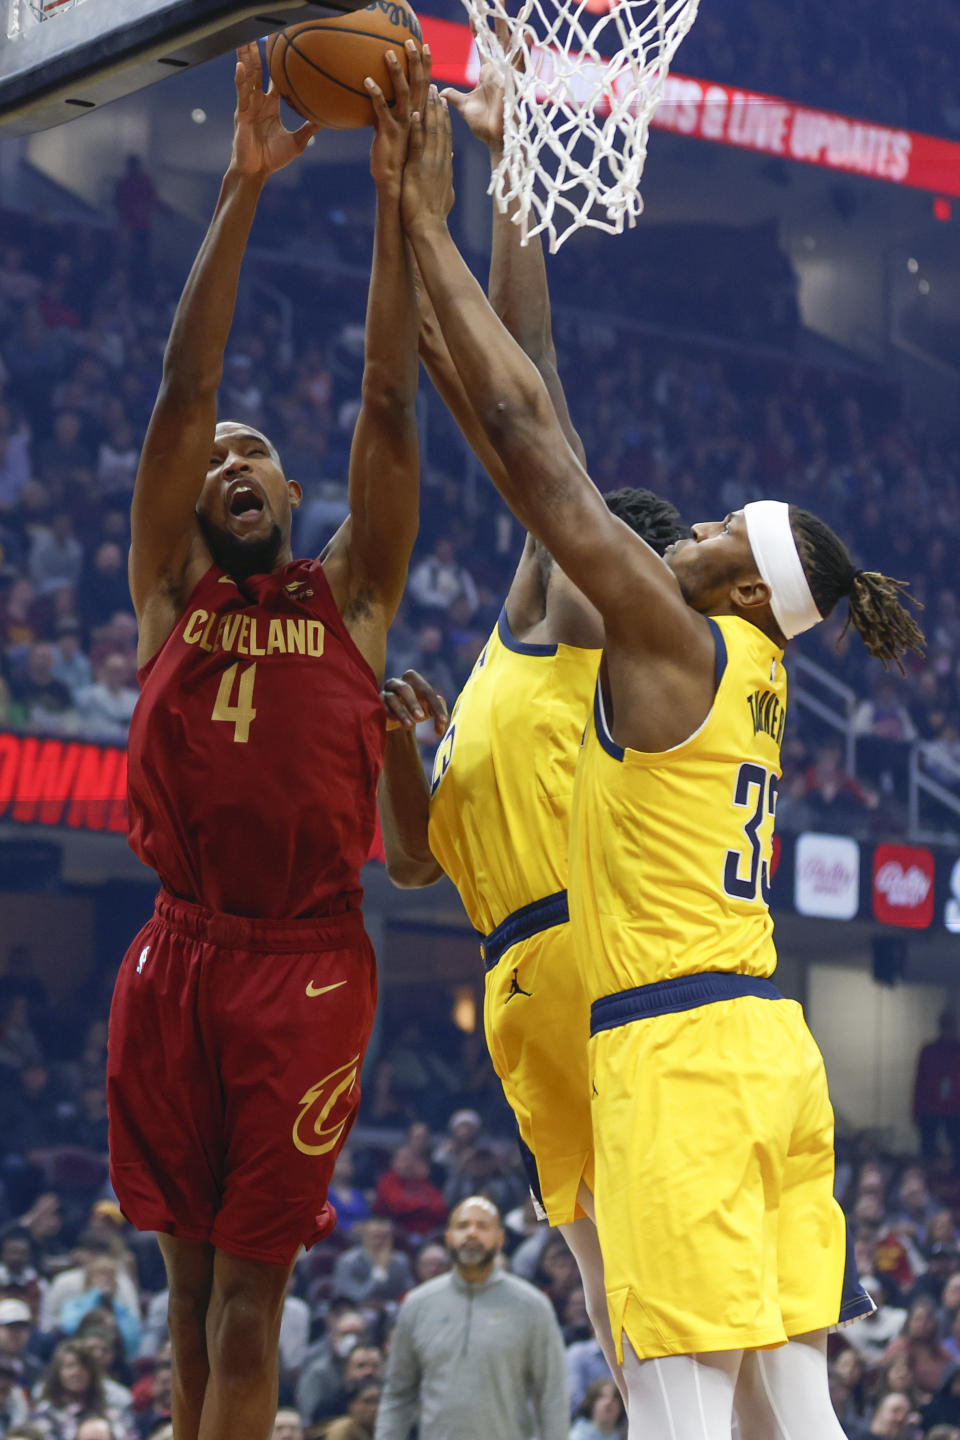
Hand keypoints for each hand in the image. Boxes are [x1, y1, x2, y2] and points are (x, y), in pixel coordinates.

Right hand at [231, 42, 318, 179]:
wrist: (257, 173)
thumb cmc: (273, 159)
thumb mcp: (298, 142)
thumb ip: (310, 129)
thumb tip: (328, 120)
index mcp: (270, 105)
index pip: (273, 77)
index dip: (276, 62)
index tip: (280, 45)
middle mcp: (258, 102)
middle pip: (257, 70)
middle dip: (256, 51)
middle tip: (258, 31)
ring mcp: (248, 107)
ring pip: (247, 77)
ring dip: (246, 58)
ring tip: (245, 40)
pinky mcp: (241, 115)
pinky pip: (241, 95)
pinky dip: (241, 80)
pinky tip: (241, 66)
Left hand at [368, 41, 431, 192]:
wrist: (398, 188)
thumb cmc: (404, 170)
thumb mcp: (413, 147)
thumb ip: (416, 134)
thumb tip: (420, 128)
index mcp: (422, 121)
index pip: (429, 90)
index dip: (428, 69)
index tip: (427, 51)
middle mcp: (416, 120)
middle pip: (420, 85)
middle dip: (417, 62)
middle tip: (412, 41)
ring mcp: (404, 126)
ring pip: (402, 93)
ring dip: (396, 71)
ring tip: (388, 52)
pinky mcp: (389, 133)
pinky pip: (381, 109)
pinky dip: (375, 94)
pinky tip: (367, 80)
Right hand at [382, 670, 448, 734]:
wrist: (395, 717)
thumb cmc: (415, 709)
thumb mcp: (429, 708)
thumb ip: (439, 711)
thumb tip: (442, 725)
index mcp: (413, 680)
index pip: (426, 691)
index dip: (436, 706)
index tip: (443, 721)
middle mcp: (397, 682)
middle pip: (405, 689)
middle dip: (413, 703)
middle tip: (421, 717)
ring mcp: (385, 692)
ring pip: (392, 699)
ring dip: (402, 713)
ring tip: (410, 726)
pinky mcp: (376, 703)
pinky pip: (382, 707)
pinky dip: (390, 714)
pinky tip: (396, 722)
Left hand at [401, 88, 455, 233]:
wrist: (428, 227)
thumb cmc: (433, 215)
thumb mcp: (444, 192)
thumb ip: (446, 176)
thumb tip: (449, 164)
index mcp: (445, 166)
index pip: (447, 136)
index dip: (445, 117)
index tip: (442, 101)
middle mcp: (440, 161)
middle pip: (441, 128)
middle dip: (438, 106)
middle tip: (434, 86)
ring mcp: (430, 164)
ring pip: (432, 131)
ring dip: (429, 110)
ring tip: (426, 91)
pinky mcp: (418, 169)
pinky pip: (417, 144)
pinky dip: (416, 128)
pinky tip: (413, 112)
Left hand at [441, 20, 518, 153]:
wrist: (494, 140)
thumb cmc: (482, 126)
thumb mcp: (464, 107)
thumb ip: (453, 96)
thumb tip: (440, 91)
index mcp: (488, 73)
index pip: (482, 45)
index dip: (478, 29)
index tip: (473, 13)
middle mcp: (499, 70)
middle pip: (499, 39)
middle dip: (497, 18)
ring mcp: (507, 74)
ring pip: (510, 45)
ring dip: (512, 27)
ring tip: (513, 9)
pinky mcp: (513, 82)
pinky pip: (520, 62)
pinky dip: (524, 48)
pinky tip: (527, 33)